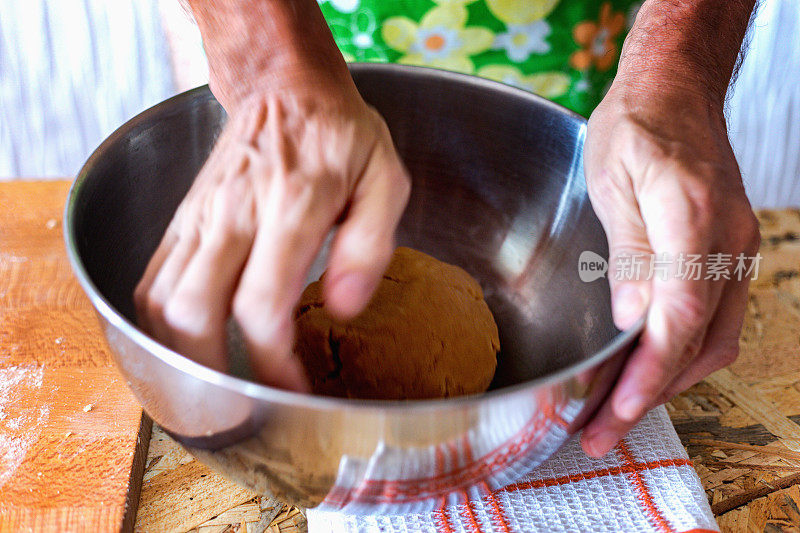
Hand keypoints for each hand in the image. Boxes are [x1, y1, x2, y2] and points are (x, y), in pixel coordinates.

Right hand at [134, 84, 410, 389]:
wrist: (284, 87)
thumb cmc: (340, 136)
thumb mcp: (385, 180)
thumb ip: (370, 245)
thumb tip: (344, 308)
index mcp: (294, 203)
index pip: (262, 304)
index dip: (273, 363)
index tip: (294, 389)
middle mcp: (235, 212)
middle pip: (191, 312)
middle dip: (211, 374)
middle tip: (242, 407)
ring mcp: (200, 215)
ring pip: (160, 301)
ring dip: (178, 356)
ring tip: (212, 389)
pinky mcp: (183, 219)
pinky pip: (152, 279)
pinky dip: (160, 324)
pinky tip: (187, 345)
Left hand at [580, 85, 759, 456]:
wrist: (676, 91)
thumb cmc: (638, 124)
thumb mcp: (616, 178)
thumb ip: (629, 251)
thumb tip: (631, 320)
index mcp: (694, 221)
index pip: (677, 320)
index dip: (647, 374)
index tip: (614, 410)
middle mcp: (726, 244)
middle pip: (698, 344)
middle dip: (648, 396)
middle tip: (599, 431)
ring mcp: (734, 251)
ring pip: (712, 341)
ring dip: (666, 382)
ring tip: (615, 412)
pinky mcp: (726, 254)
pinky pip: (713, 319)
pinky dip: (680, 354)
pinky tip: (646, 368)